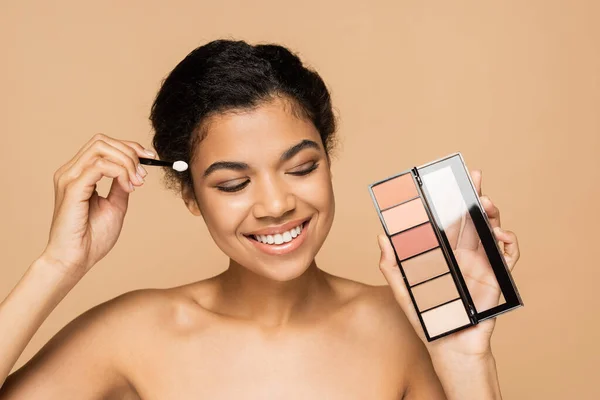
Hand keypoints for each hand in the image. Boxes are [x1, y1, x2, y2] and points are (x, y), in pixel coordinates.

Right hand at [40, 134, 154, 278]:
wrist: (76, 259)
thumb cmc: (92, 237)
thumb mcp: (115, 205)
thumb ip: (121, 186)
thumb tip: (134, 172)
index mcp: (79, 174)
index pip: (103, 145)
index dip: (129, 147)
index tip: (150, 158)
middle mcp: (70, 171)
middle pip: (102, 141)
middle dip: (129, 151)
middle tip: (144, 174)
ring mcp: (69, 178)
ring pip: (101, 148)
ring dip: (127, 162)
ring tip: (137, 182)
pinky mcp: (72, 189)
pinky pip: (99, 166)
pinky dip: (120, 172)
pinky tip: (128, 188)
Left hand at [378, 170, 520, 358]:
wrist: (449, 345)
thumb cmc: (427, 317)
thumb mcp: (403, 290)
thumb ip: (392, 265)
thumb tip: (382, 236)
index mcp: (441, 252)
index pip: (445, 219)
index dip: (447, 199)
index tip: (444, 180)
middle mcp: (462, 253)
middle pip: (470, 217)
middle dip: (472, 195)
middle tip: (473, 176)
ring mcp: (481, 263)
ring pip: (489, 230)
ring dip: (490, 213)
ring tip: (485, 202)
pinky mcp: (496, 277)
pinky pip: (508, 255)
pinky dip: (508, 242)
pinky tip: (499, 235)